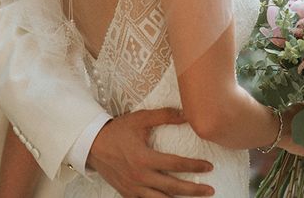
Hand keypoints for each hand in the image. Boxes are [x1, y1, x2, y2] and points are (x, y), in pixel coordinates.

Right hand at [87, 108, 214, 196]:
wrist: (93, 145)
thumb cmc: (118, 130)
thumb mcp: (140, 119)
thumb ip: (164, 116)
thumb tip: (186, 114)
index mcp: (144, 159)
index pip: (175, 164)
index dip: (194, 166)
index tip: (209, 167)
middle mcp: (140, 177)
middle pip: (172, 188)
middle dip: (193, 190)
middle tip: (210, 190)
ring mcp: (133, 189)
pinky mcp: (127, 194)